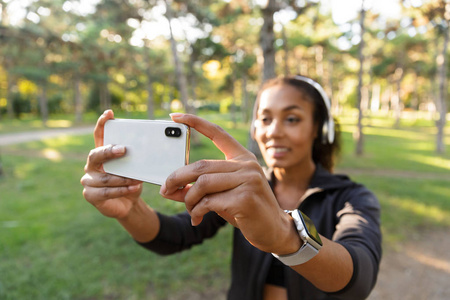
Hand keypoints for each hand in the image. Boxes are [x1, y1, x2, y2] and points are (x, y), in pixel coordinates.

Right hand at [81, 110, 142, 218]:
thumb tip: (147, 144)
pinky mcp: (90, 195)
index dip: (102, 124)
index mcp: (102, 154)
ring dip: (123, 178)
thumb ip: (134, 157)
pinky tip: (133, 187)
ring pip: (105, 177)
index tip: (109, 113)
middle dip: (110, 152)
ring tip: (137, 178)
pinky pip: (106, 192)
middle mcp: (92, 165)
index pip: (99, 135)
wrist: (128, 204)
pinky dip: (122, 190)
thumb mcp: (134, 168)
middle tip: (124, 149)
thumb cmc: (130, 181)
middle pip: (96, 154)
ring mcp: (89, 180)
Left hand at [160, 113, 296, 253]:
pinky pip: (209, 201)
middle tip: (165, 190)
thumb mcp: (222, 195)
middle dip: (177, 178)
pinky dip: (197, 211)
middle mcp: (246, 165)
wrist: (274, 230)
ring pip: (202, 183)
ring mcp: (248, 180)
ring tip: (190, 210)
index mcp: (242, 158)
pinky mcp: (245, 198)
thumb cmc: (246, 211)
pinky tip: (197, 218)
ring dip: (189, 199)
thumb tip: (169, 188)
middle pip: (201, 165)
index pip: (217, 133)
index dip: (195, 123)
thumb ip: (199, 189)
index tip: (175, 116)